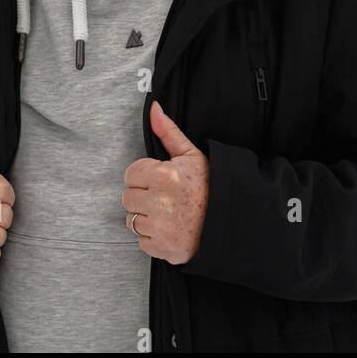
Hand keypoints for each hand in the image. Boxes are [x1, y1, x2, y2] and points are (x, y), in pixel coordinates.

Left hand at [121, 101, 208, 263]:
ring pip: (132, 220)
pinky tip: (170, 229)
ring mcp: (160, 228)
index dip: (145, 175)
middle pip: (128, 197)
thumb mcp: (192, 155)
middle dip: (143, 196)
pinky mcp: (162, 248)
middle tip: (165, 197)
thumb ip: (168, 132)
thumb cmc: (210, 187)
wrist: (229, 219)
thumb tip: (154, 109)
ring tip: (168, 213)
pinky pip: (142, 241)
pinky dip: (153, 238)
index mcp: (165, 175)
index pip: (131, 173)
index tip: (160, 180)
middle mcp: (159, 202)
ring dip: (146, 217)